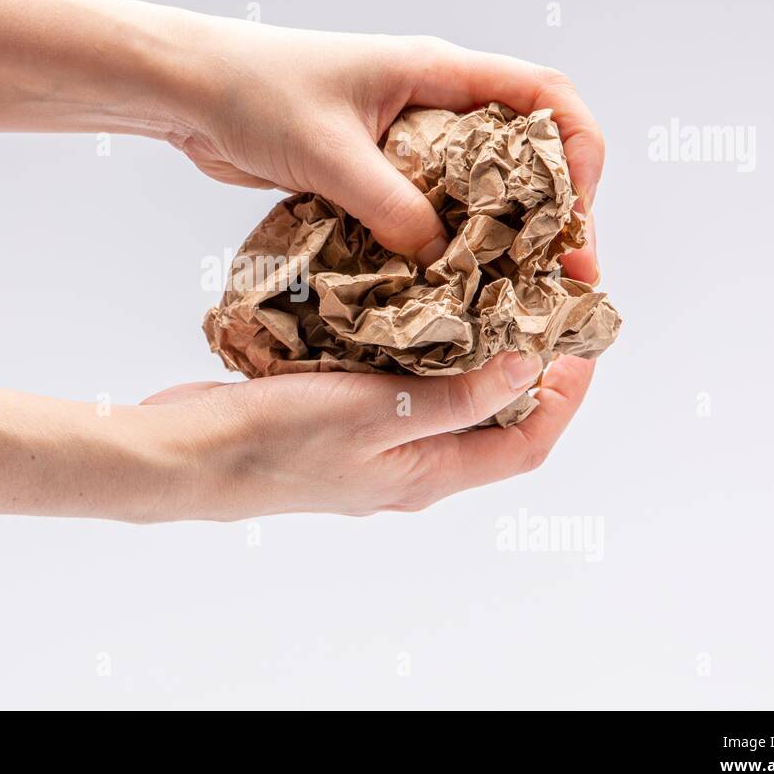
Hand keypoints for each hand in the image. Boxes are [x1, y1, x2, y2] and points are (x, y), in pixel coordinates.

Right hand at [141, 352, 593, 519]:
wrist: (190, 457)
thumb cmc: (277, 443)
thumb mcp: (377, 414)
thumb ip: (456, 397)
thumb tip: (529, 370)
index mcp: (427, 476)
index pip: (526, 445)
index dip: (565, 399)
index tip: (583, 346)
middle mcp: (407, 468)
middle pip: (491, 424)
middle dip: (525, 372)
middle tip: (538, 308)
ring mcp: (369, 448)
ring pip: (442, 402)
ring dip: (470, 357)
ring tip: (484, 298)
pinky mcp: (334, 422)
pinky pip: (395, 387)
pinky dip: (416, 352)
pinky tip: (407, 311)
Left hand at [170, 21, 603, 281]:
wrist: (191, 92)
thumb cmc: (255, 93)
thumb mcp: (329, 152)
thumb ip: (389, 205)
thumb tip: (444, 260)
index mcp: (438, 72)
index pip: (544, 95)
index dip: (578, 150)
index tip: (579, 214)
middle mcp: (432, 103)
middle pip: (524, 152)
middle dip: (552, 212)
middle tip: (564, 277)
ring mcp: (404, 140)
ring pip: (477, 188)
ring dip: (500, 236)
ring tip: (517, 295)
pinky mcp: (374, 173)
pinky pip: (429, 210)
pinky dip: (446, 245)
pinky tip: (449, 288)